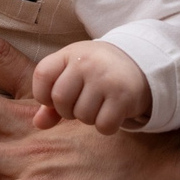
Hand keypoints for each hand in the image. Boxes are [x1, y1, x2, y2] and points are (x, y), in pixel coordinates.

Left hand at [31, 40, 153, 132]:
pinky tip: (113, 112)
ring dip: (90, 118)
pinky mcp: (123, 96)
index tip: (56, 97)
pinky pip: (104, 125)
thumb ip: (51, 99)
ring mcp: (106, 79)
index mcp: (70, 53)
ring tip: (100, 104)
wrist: (141, 64)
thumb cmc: (97, 72)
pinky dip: (107, 126)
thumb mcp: (73, 75)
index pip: (42, 76)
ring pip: (82, 116)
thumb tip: (38, 124)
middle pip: (60, 100)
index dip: (43, 94)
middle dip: (68, 110)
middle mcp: (87, 62)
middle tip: (82, 103)